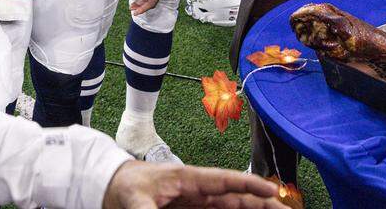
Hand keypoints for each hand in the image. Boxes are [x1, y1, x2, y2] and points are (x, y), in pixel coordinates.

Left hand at [102, 161, 290, 208]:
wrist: (113, 186)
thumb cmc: (125, 185)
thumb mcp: (134, 200)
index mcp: (188, 179)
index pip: (224, 181)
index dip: (249, 185)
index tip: (272, 191)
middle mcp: (198, 191)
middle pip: (237, 198)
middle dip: (262, 204)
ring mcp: (198, 204)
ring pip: (233, 208)